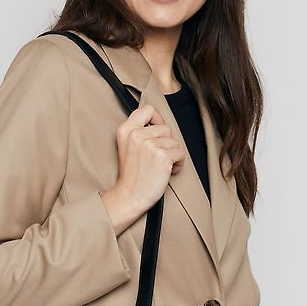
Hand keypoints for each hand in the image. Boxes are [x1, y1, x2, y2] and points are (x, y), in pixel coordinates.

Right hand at [101, 103, 184, 232]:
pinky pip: (181, 153)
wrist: (130, 196)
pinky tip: (168, 171)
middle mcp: (136, 134)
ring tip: (161, 166)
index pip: (148, 109)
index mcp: (125, 129)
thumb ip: (138, 131)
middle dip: (166, 142)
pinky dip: (179, 164)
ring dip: (172, 154)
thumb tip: (159, 123)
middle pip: (165, 127)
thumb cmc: (132, 174)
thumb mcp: (127, 146)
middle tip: (157, 157)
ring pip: (174, 141)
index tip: (158, 132)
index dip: (157, 119)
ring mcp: (149, 145)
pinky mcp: (162, 156)